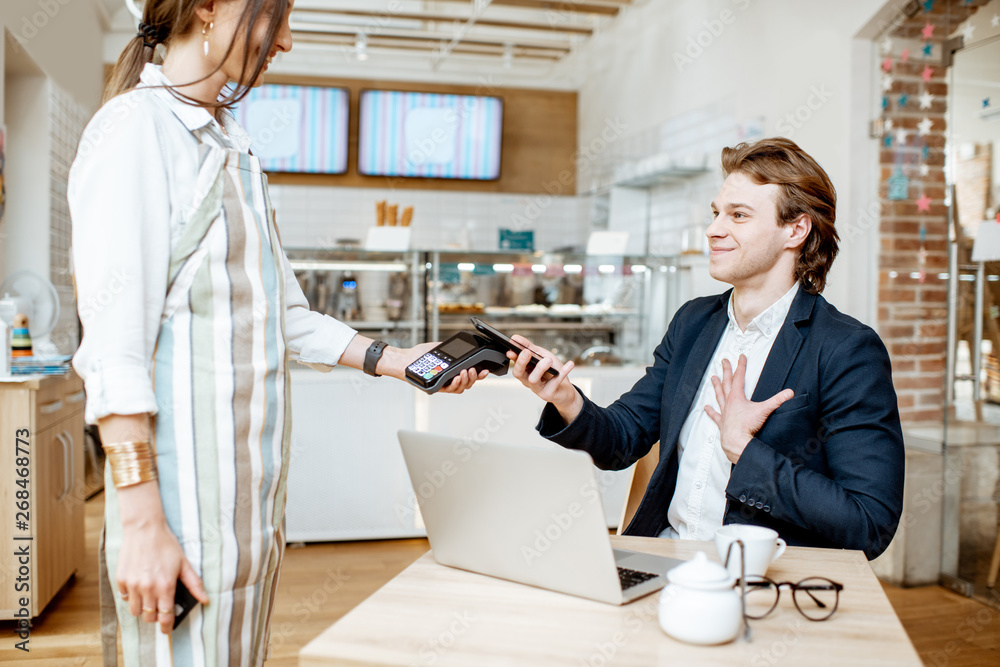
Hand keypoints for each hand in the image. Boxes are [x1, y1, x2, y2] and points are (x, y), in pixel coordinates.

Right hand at [115, 485, 208, 633]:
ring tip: (149, 599)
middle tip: (160, 609)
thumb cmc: (166, 545)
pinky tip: (139, 587)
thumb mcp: (184, 563)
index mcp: (165, 586)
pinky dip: (131, 597)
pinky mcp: (121, 580)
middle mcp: (147, 588)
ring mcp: (132, 585)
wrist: (144, 529)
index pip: (165, 616)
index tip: (167, 630)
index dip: (167, 626)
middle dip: (155, 617)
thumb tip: (205, 599)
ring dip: (143, 609)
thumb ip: (194, 584)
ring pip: (135, 611)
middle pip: (149, 617)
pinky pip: (125, 598)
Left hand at [401, 342, 487, 393]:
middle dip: (474, 378)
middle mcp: (450, 380)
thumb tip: (462, 347)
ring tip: (466, 372)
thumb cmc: (421, 355)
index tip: (486, 370)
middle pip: (468, 384)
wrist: (406, 359)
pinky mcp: (436, 388)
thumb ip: (451, 349)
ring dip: (466, 381)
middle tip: (474, 370)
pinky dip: (455, 384)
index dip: (479, 375)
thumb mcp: (439, 349)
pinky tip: (457, 377)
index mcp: (453, 372)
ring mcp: (443, 385)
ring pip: (460, 388)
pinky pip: (449, 389)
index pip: (469, 376)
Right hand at [507, 335, 581, 422]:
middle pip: (519, 373)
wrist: (564, 390)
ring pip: (533, 379)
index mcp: (525, 371)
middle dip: (521, 362)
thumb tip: (515, 338)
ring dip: (540, 367)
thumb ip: (529, 348)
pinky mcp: (548, 394)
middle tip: (526, 352)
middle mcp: (528, 380)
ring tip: (548, 360)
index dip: (513, 357)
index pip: (515, 364)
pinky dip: (563, 371)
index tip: (511, 349)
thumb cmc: (552, 371)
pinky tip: (570, 364)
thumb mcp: (541, 356)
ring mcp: (537, 388)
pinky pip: (554, 382)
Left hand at [704, 354, 792, 463]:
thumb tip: (790, 393)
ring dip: (716, 386)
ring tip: (713, 378)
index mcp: (737, 397)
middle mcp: (728, 403)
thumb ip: (777, 400)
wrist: (736, 441)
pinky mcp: (722, 422)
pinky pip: (715, 415)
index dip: (741, 366)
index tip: (741, 357)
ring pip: (719, 395)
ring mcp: (724, 412)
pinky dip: (711, 411)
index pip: (739, 377)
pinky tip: (706, 407)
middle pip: (726, 382)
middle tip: (724, 361)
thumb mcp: (764, 410)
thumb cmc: (747, 426)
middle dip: (726, 371)